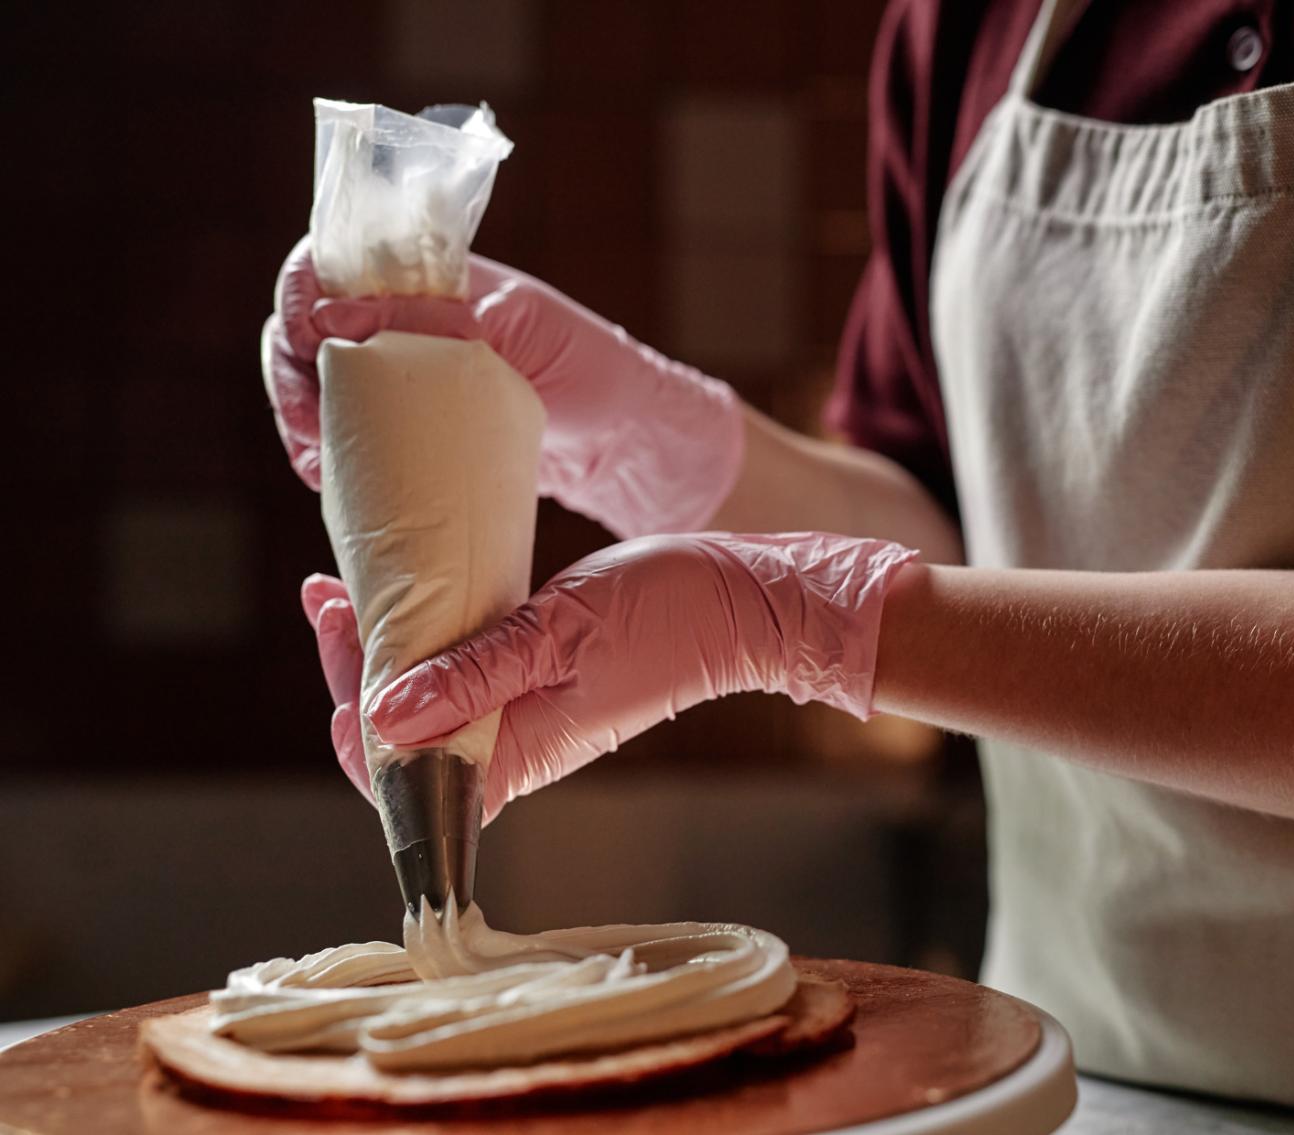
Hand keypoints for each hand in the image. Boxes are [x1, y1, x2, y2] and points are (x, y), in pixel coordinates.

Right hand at [263, 237, 744, 537]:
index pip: (335, 260)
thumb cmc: (592, 371)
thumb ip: (439, 320)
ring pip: (317, 384)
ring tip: (315, 461)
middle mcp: (408, 321)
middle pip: (308, 326)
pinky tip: (326, 481)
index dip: (300, 292)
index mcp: (434, 278)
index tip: (302, 341)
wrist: (631, 444)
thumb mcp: (522, 332)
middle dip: (288, 370)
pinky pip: (349, 434)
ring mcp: (405, 379)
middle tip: (303, 422)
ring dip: (299, 419)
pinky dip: (326, 455)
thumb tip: (334, 318)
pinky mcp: (412, 433)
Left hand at [315, 533, 915, 820]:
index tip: (335, 636)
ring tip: (343, 587)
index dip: (350, 722)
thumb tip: (383, 716)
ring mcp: (529, 716)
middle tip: (327, 593)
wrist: (748, 602)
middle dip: (352, 670)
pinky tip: (406, 598)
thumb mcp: (559, 631)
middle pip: (406, 739)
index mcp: (521, 752)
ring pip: (430, 705)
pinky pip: (464, 679)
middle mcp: (518, 747)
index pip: (405, 775)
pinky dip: (426, 641)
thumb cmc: (670, 614)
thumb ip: (473, 676)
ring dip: (381, 651)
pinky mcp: (541, 684)